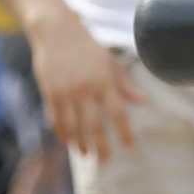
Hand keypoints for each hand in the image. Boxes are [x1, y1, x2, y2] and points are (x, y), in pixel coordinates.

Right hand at [27, 9, 142, 159]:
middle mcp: (86, 88)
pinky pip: (56, 119)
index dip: (124, 132)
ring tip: (86, 154)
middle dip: (100, 146)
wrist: (56, 32)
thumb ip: (125, 85)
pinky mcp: (49, 93)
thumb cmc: (88, 49)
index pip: (118, 113)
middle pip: (94, 125)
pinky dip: (62, 133)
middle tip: (105, 161)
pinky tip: (68, 142)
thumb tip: (144, 101)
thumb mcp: (110, 63)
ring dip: (80, 143)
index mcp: (104, 81)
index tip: (130, 146)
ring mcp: (66, 92)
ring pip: (73, 126)